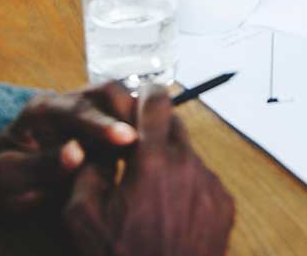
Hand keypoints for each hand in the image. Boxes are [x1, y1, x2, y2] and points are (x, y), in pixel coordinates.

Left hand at [0, 83, 139, 216]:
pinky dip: (140, 127)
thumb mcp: (10, 178)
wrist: (4, 180)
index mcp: (41, 110)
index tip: (128, 138)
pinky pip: (125, 116)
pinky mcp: (100, 122)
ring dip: (138, 118)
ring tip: (152, 145)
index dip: (103, 124)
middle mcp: (66, 102)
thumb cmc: (4, 178)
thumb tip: (77, 153)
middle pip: (106, 92)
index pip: (76, 110)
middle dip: (129, 112)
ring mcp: (85, 109)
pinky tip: (148, 148)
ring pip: (121, 100)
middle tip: (148, 140)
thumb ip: (41, 165)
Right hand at [62, 88, 234, 255]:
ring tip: (149, 193)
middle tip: (136, 146)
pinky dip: (186, 188)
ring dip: (171, 163)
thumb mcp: (82, 215)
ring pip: (189, 156)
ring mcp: (210, 186)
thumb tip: (97, 144)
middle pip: (176, 126)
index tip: (141, 90)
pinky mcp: (224, 206)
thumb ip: (88, 168)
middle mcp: (189, 166)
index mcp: (153, 162)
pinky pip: (203, 183)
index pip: (156, 104)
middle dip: (155, 130)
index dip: (146, 92)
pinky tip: (168, 212)